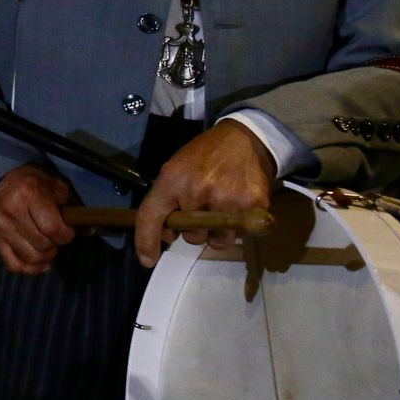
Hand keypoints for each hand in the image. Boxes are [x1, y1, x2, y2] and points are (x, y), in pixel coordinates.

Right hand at [0, 164, 77, 274]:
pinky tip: (40, 262)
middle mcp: (12, 211)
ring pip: (30, 258)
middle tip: (56, 237)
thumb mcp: (54, 186)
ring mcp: (1, 227)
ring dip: (45, 258)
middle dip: (56, 245)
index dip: (66, 235)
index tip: (68, 231)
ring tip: (48, 247)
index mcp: (29, 193)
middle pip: (42, 245)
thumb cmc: (33, 185)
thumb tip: (87, 231)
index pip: (52, 228)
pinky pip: (15, 265)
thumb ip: (71, 205)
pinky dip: (31, 269)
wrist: (1, 185)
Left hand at [135, 120, 273, 267]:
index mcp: (173, 180)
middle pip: (191, 236)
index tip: (147, 259)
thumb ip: (166, 200)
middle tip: (202, 211)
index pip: (151, 216)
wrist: (243, 139)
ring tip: (220, 209)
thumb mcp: (176, 169)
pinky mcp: (254, 206)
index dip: (146, 241)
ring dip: (217, 233)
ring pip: (217, 240)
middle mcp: (198, 191)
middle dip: (194, 230)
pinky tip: (236, 206)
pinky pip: (240, 235)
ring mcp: (228, 199)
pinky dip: (237, 228)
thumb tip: (167, 236)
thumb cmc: (204, 157)